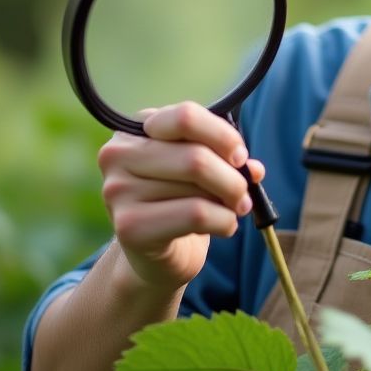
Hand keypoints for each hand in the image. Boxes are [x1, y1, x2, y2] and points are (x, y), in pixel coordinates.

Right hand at [97, 101, 263, 290]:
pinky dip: (224, 222)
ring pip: (198, 188)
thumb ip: (227, 159)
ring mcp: (118, 189)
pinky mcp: (128, 226)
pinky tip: (224, 227)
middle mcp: (119, 153)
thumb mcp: (203, 171)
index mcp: (138, 127)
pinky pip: (195, 216)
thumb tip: (252, 168)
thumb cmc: (182, 201)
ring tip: (231, 211)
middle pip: (196, 156)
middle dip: (234, 179)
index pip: (186, 117)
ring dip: (230, 203)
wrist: (156, 254)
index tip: (240, 158)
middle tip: (244, 195)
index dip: (223, 137)